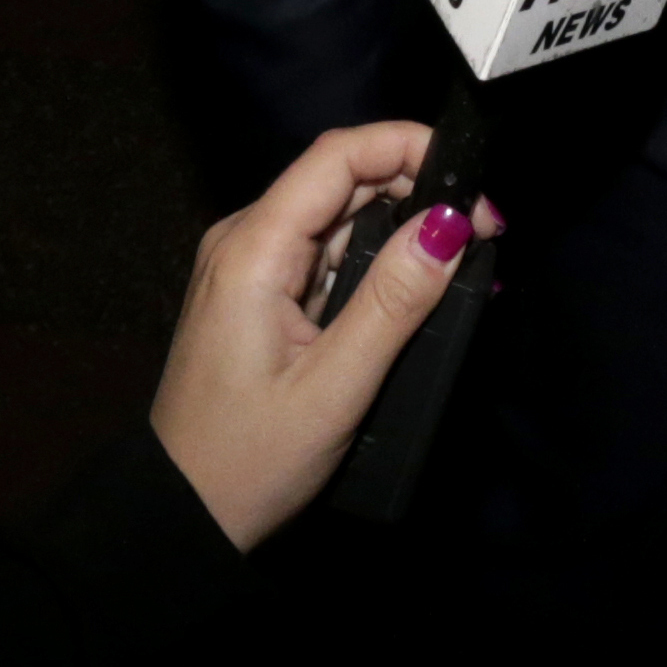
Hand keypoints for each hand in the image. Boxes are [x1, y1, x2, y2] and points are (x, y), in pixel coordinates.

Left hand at [147, 123, 503, 550]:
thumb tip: (451, 224)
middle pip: (342, 178)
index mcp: (253, 249)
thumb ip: (393, 301)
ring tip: (462, 265)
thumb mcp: (335, 387)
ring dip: (402, 229)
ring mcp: (247, 266)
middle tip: (484, 237)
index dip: (412, 150)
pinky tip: (414, 289)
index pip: (339, 155)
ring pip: (338, 215)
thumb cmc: (250, 461)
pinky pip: (324, 252)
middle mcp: (244, 240)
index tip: (475, 192)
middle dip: (420, 192)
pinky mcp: (257, 293)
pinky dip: (375, 260)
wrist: (182, 515)